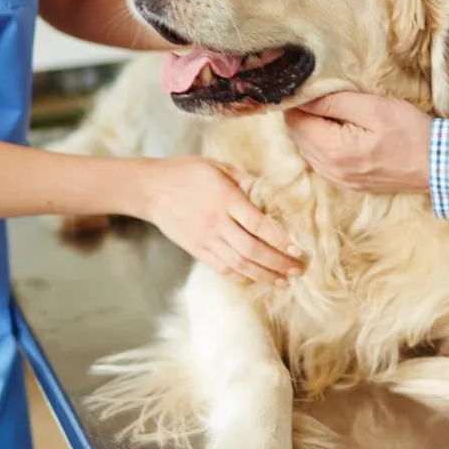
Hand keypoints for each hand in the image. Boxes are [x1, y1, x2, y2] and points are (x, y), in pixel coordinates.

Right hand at [136, 156, 302, 286]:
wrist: (150, 189)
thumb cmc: (186, 173)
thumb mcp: (218, 167)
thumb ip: (245, 180)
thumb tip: (273, 191)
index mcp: (225, 199)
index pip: (259, 224)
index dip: (281, 239)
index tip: (298, 248)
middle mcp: (217, 223)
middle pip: (252, 250)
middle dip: (278, 262)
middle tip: (297, 269)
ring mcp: (205, 239)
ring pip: (239, 264)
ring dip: (264, 275)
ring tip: (282, 281)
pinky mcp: (196, 250)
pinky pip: (222, 269)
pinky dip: (241, 276)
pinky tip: (256, 279)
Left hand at [283, 91, 432, 193]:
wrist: (438, 166)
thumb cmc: (410, 132)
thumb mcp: (374, 107)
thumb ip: (335, 102)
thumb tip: (304, 98)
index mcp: (333, 150)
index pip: (295, 122)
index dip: (299, 101)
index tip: (313, 88)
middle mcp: (330, 170)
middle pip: (297, 137)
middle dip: (304, 114)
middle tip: (323, 95)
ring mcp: (339, 180)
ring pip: (308, 149)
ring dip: (313, 129)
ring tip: (334, 111)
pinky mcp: (349, 183)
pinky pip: (322, 161)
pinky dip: (323, 144)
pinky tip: (341, 131)